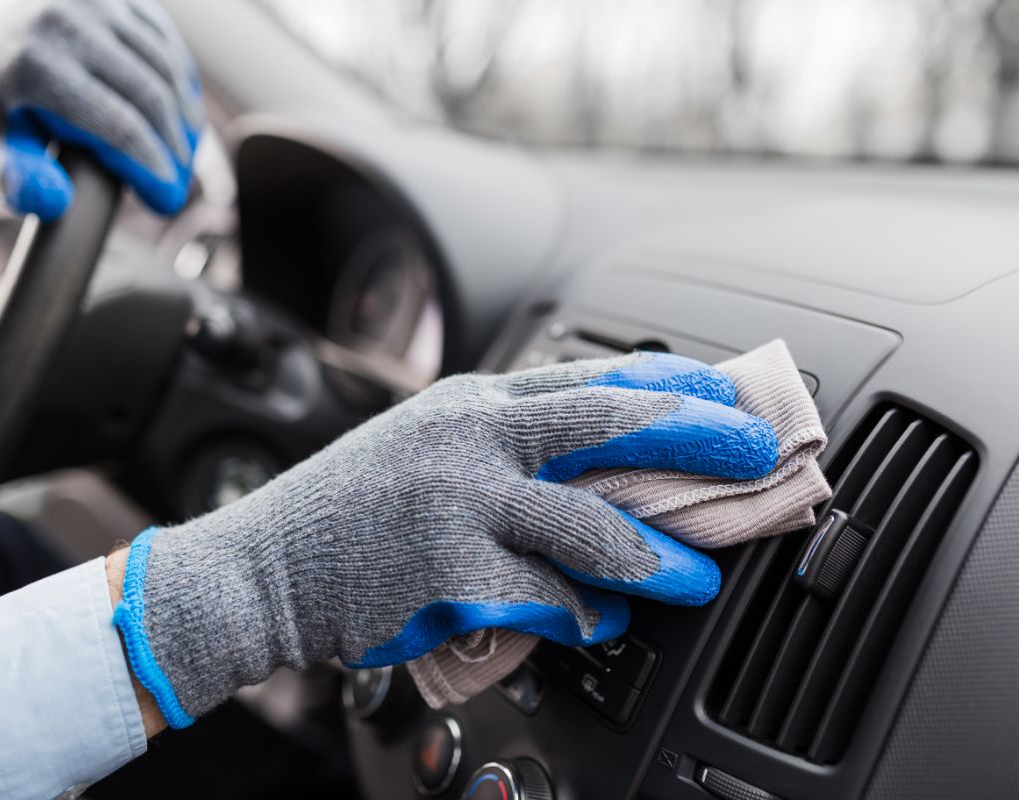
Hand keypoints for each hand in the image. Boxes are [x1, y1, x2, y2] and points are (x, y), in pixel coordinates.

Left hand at [0, 0, 203, 219]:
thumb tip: (55, 201)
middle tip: (180, 185)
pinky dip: (183, 82)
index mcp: (32, 63)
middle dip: (175, 148)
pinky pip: (165, 42)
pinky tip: (184, 116)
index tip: (167, 201)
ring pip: (167, 68)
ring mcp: (93, 0)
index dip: (153, 169)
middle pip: (150, 96)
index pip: (118, 125)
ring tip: (186, 157)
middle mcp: (65, 21)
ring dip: (186, 118)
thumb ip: (13, 180)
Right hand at [111, 353, 778, 727]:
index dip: (668, 382)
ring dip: (657, 555)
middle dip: (692, 439)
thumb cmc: (353, 509)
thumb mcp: (428, 445)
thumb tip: (598, 460)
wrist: (265, 566)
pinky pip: (546, 602)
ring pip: (589, 525)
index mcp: (471, 402)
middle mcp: (471, 440)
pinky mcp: (451, 577)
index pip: (588, 376)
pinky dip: (584, 617)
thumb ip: (505, 443)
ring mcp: (461, 507)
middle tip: (753, 455)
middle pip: (606, 427)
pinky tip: (599, 623)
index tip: (726, 390)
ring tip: (699, 577)